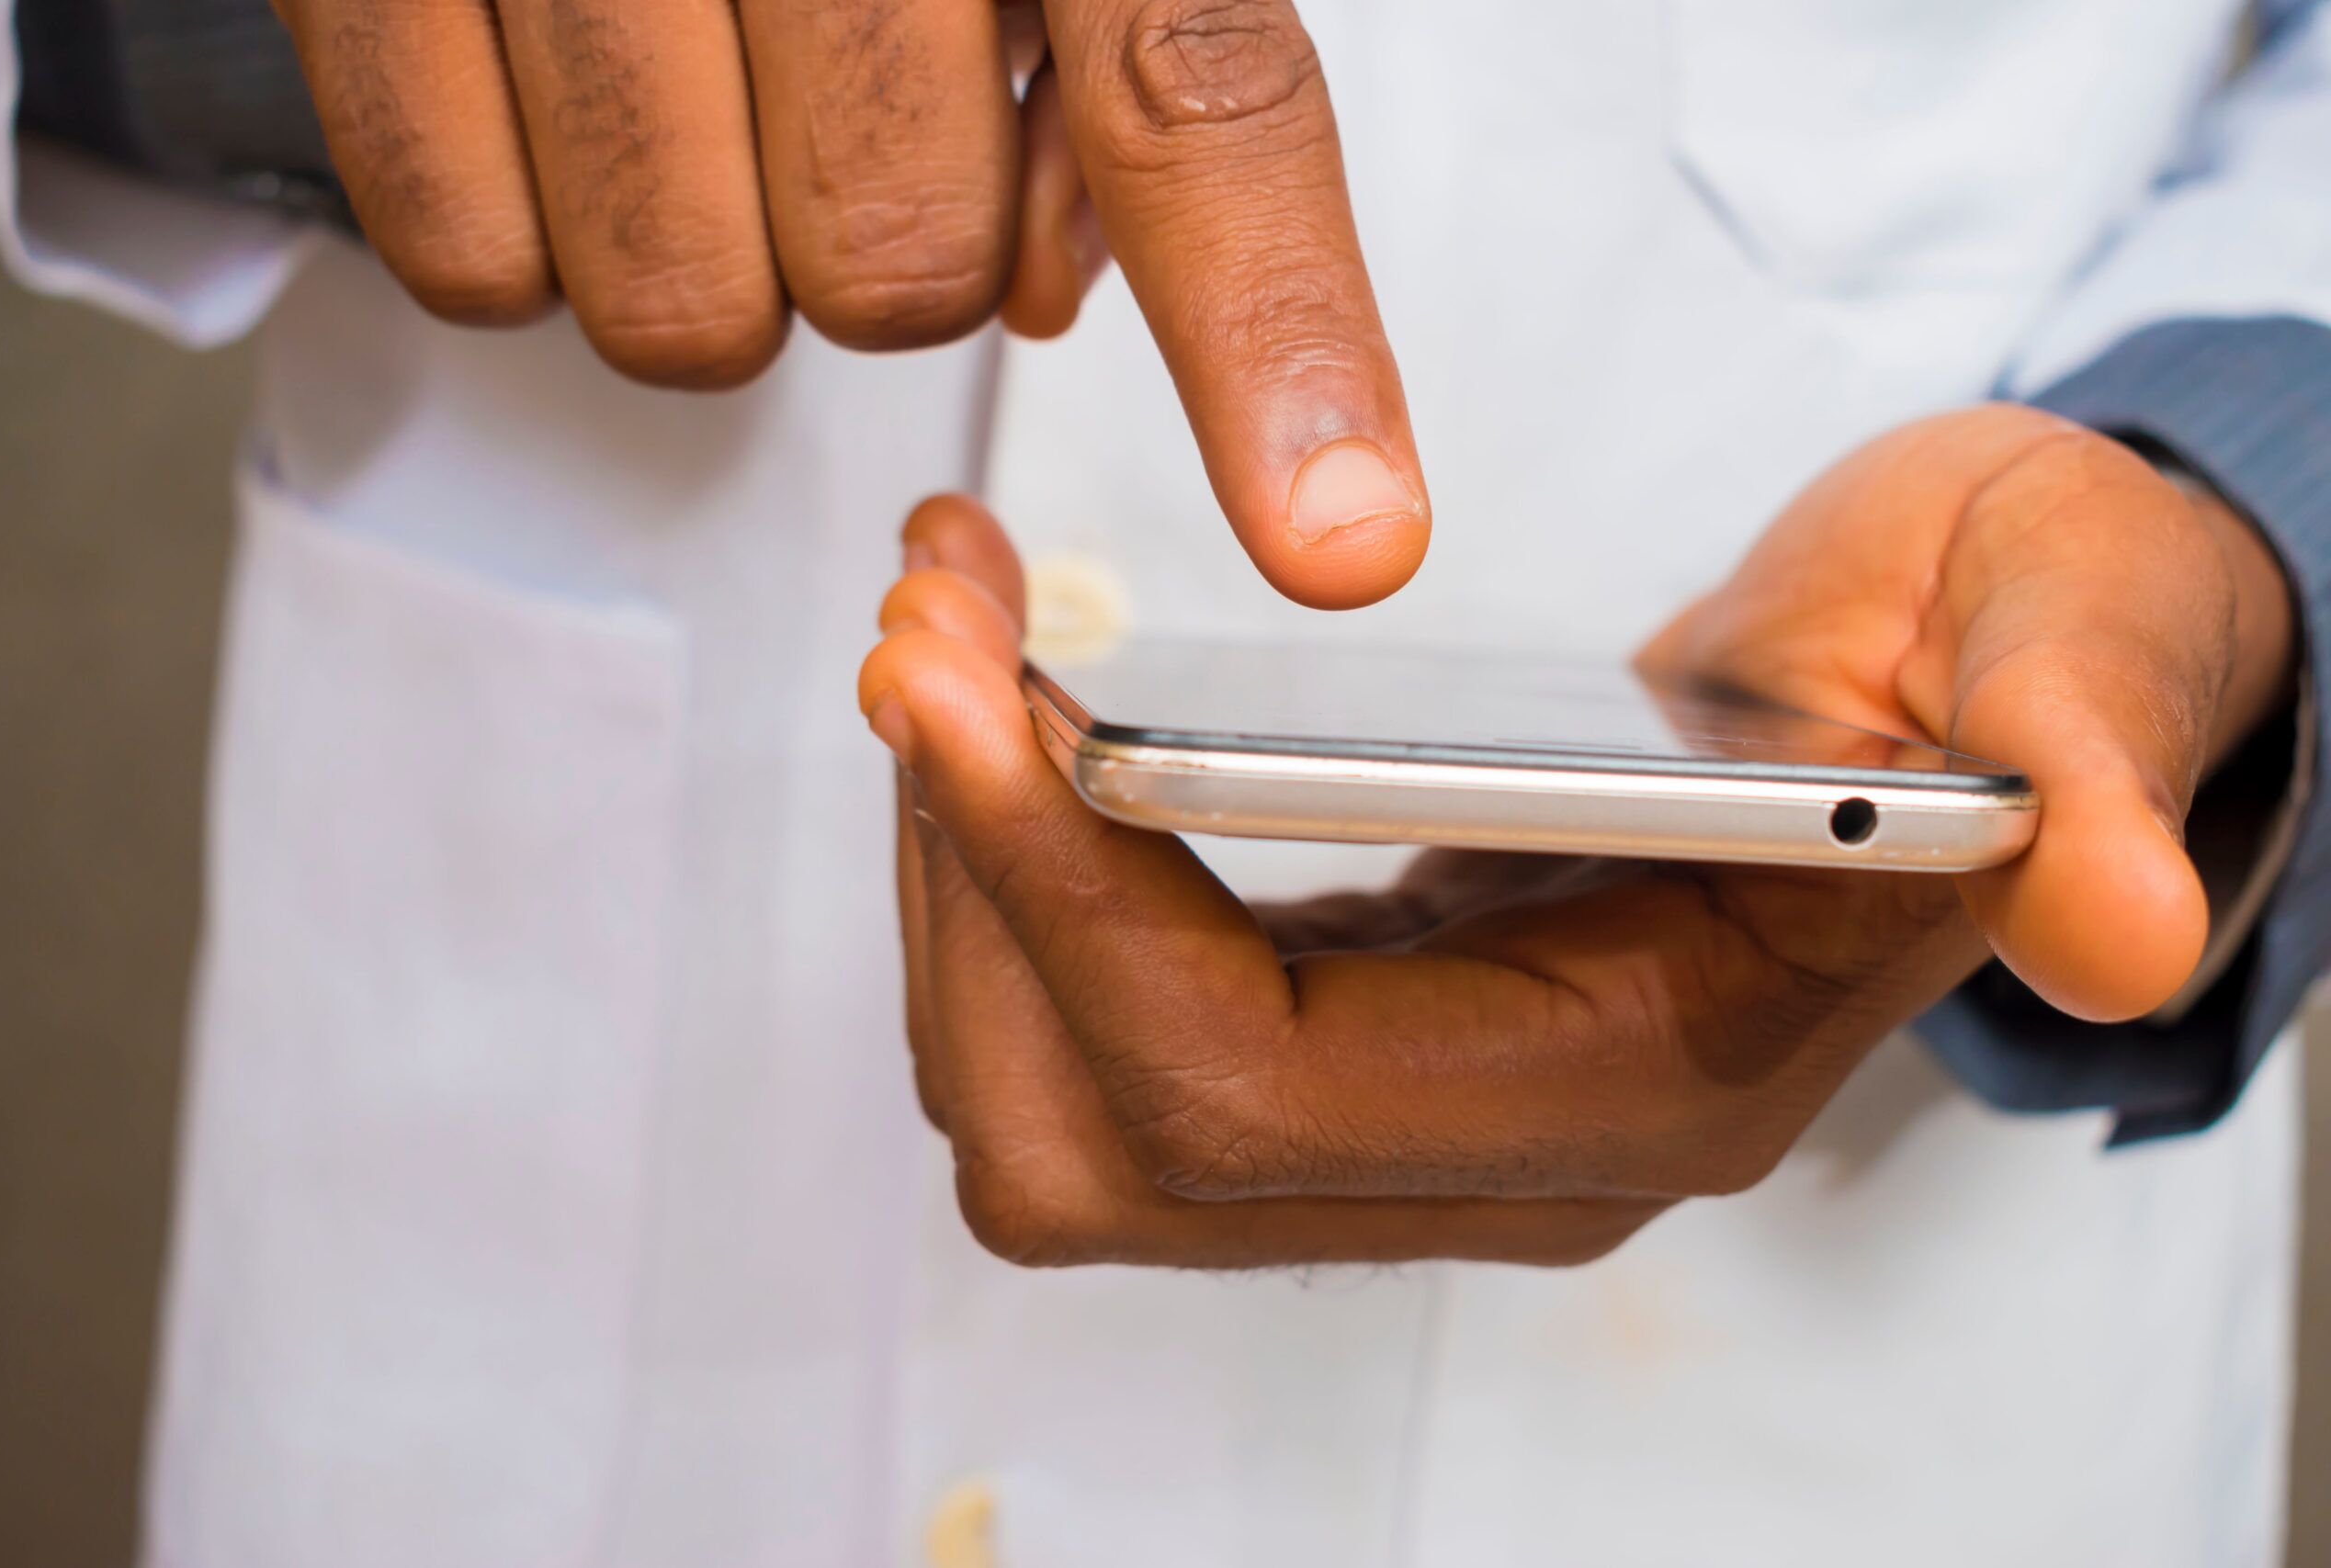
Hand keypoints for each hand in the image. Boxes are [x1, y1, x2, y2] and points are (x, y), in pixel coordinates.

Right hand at [273, 0, 1428, 605]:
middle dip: (880, 244)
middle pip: (902, 278)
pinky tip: (547, 87)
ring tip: (680, 82)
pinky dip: (517, 228)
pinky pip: (474, 262)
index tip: (1339, 534)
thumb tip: (1063, 284)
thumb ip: (1113, 56)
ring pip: (689, 311)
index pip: (1193, 105)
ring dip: (703, 253)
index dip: (1272, 341)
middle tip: (825, 98)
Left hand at [855, 407, 2293, 1267]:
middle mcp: (1500, 1143)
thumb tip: (2118, 914)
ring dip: (957, 877)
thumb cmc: (2001, 643)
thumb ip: (2082, 773)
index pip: (1255, 1088)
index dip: (1073, 907)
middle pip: (1095, 1140)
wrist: (1968, 672)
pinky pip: (1097, 1012)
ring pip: (1052, 1101)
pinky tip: (1014, 699)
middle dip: (965, 893)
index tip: (964, 692)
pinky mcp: (1352, 1023)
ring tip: (950, 633)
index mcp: (1648, 1082)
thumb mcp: (2074, 649)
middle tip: (926, 633)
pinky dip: (1010, 862)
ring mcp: (1411, 1105)